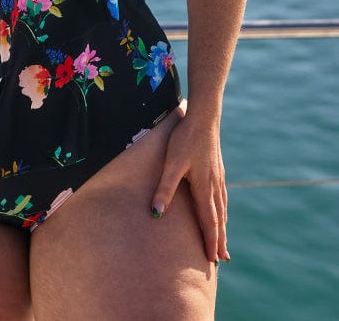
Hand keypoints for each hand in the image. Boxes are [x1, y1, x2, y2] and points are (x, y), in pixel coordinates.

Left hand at [151, 108, 228, 262]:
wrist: (203, 117)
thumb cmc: (185, 139)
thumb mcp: (172, 164)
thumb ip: (164, 189)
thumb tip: (156, 213)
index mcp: (204, 188)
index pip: (209, 222)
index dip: (211, 241)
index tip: (213, 260)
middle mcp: (215, 186)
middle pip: (219, 219)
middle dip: (220, 240)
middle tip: (223, 259)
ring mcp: (218, 177)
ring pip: (222, 208)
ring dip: (222, 227)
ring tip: (223, 240)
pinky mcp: (217, 168)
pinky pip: (222, 196)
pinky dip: (222, 210)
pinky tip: (221, 209)